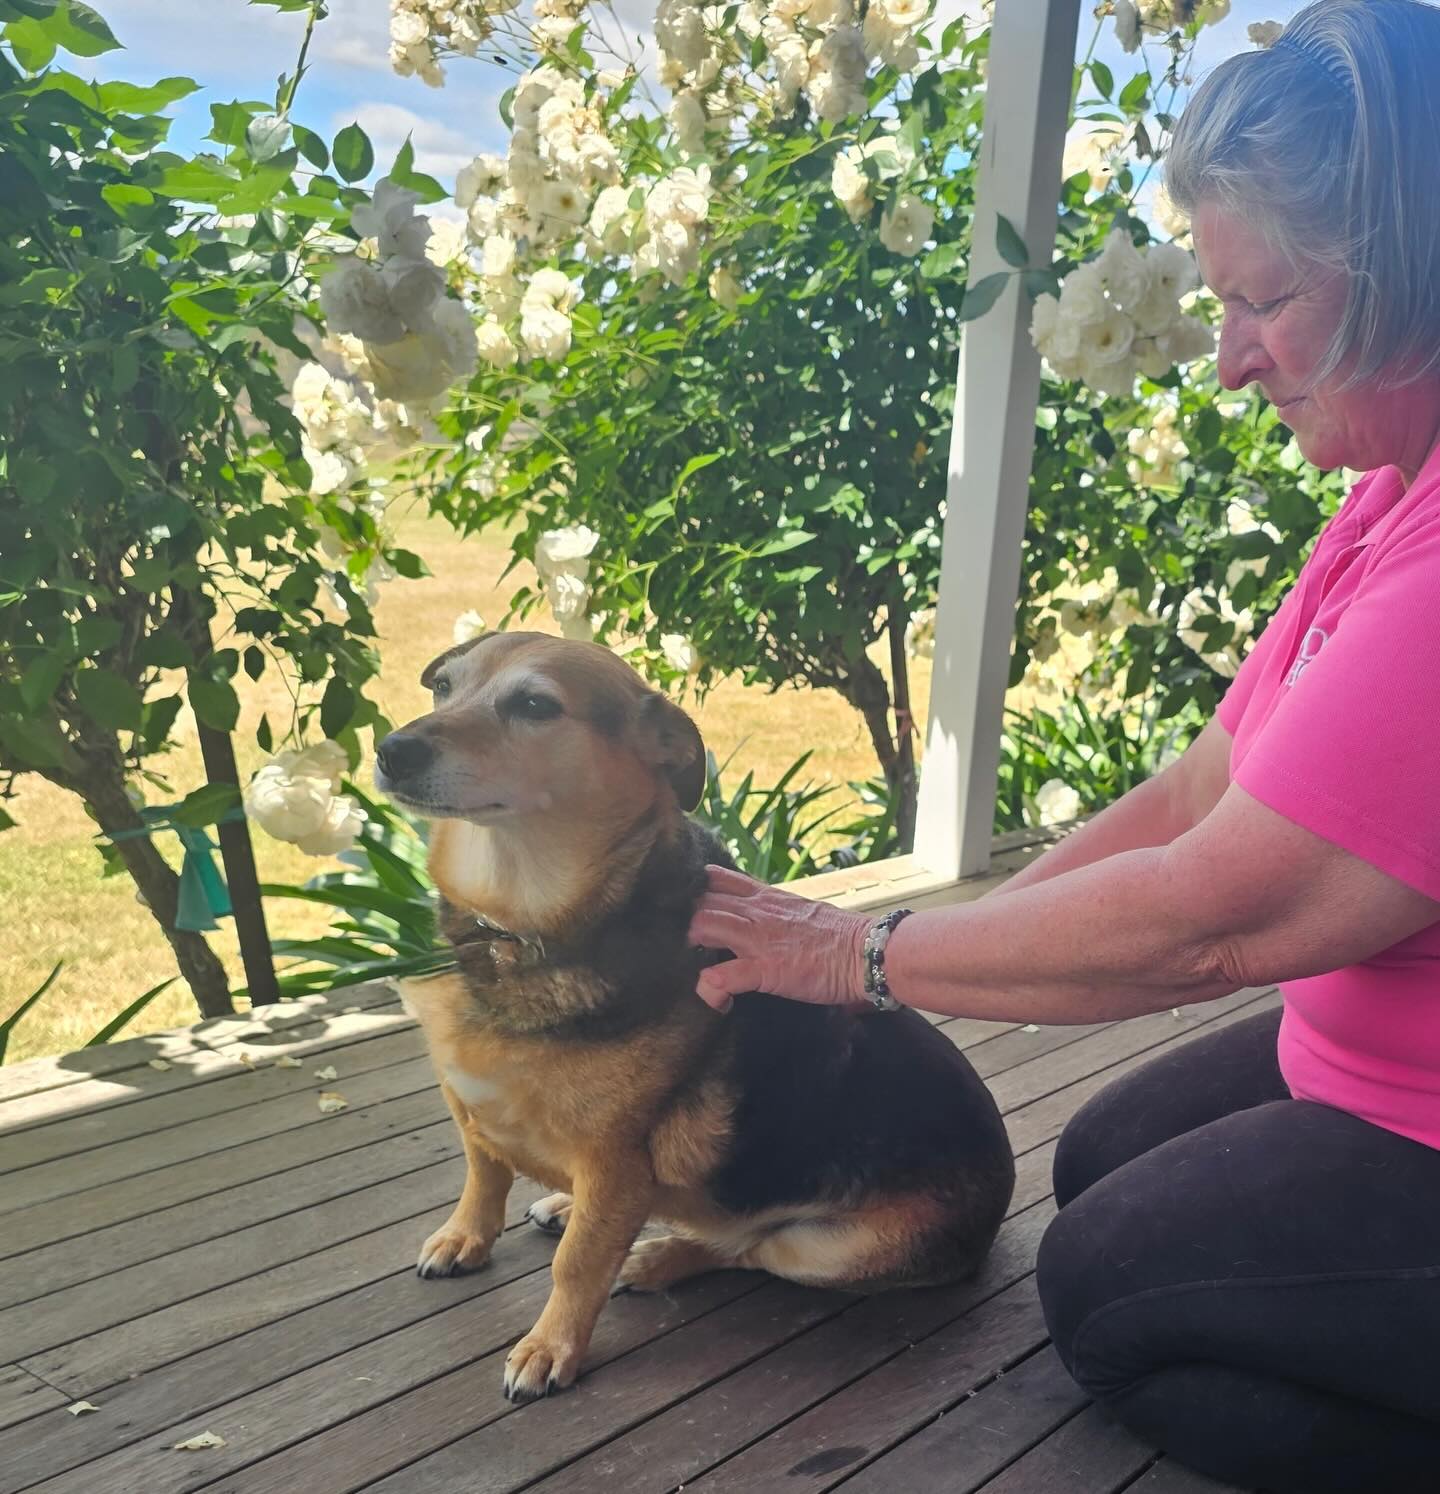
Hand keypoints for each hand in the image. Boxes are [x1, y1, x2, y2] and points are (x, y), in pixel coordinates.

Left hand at [687, 865, 871, 1012]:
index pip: (715, 878)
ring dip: (688, 947)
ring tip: (692, 968)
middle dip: (681, 921)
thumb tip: (762, 922)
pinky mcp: (764, 968)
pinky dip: (710, 990)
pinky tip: (718, 1001)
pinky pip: (721, 977)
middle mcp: (755, 912)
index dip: (692, 890)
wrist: (866, 952)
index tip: (684, 908)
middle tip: (681, 946)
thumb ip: (774, 912)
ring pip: (701, 926)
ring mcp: (757, 939)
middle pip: (698, 901)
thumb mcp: (799, 911)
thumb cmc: (840, 937)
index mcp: (764, 896)